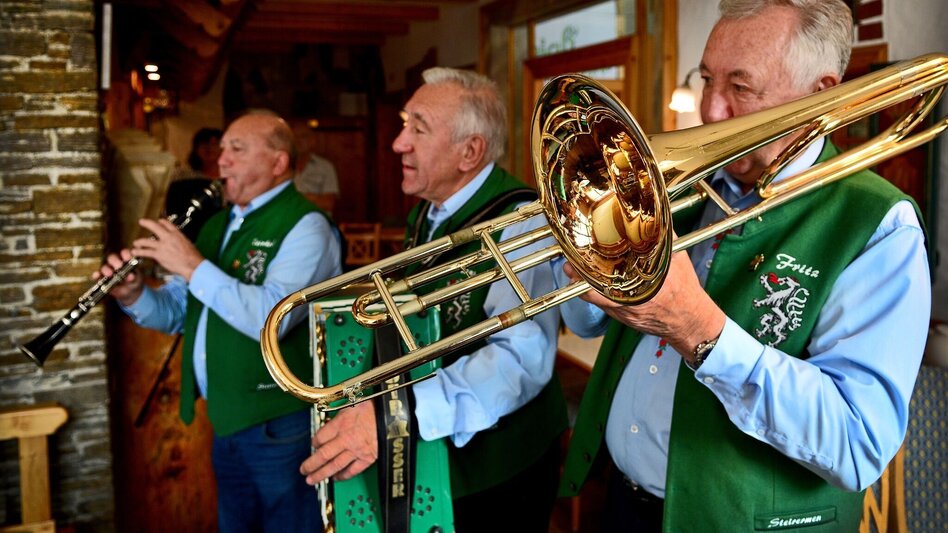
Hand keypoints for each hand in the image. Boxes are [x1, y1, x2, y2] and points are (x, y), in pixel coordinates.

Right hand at [93, 249, 143, 305]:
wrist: (129, 292)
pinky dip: (96, 275)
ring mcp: (108, 270)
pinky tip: (96, 276)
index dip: (125, 254)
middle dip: (115, 261)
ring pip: (105, 267)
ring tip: (110, 274)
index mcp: (125, 260)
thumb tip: (131, 276)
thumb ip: (133, 277)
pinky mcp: (102, 278)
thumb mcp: (135, 280)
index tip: (128, 258)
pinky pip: (97, 276)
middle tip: (119, 266)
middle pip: (112, 258)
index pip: (124, 253)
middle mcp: (115, 263)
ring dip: (106, 269)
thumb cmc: (133, 282)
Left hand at [130, 218, 204, 279]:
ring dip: (139, 241)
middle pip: (154, 226)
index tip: (158, 222)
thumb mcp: (188, 243)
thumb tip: (175, 241)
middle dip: (146, 223)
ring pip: (146, 241)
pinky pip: (146, 252)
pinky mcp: (158, 254)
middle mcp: (168, 237)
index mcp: (177, 234)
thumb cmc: (192, 257)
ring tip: (136, 243)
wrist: (192, 265)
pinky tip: (135, 252)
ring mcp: (162, 246)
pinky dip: (139, 252)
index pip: (166, 223)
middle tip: (141, 222)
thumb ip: (179, 240)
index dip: (161, 222)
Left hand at [300, 401, 377, 484]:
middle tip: (303, 470)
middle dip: (310, 464)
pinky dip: (343, 476)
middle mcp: (347, 438)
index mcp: (342, 423)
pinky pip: (352, 470)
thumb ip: (339, 416)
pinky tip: (336, 478)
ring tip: (313, 479)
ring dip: (321, 474)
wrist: (396, 414)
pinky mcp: (368, 458)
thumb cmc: (376, 408)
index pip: (320, 437)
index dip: (314, 442)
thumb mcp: (353, 405)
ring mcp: (357, 449)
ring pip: (334, 465)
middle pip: (323, 455)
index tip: (313, 445)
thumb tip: (330, 424)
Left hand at [564, 248, 725, 360]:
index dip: (595, 255)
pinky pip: (598, 304)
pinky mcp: (622, 315)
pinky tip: (580, 285)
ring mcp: (625, 306)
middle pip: (597, 280)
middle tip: (569, 260)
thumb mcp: (677, 257)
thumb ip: (662, 238)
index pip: (615, 263)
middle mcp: (633, 292)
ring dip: (579, 282)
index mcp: (647, 274)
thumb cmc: (684, 290)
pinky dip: (587, 293)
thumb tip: (652, 217)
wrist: (688, 320)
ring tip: (569, 270)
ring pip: (593, 293)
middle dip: (580, 270)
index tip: (584, 244)